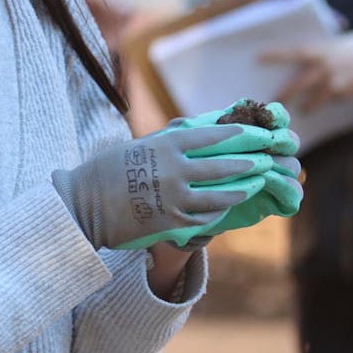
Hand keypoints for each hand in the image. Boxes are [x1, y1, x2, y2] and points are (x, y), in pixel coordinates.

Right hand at [52, 124, 271, 250]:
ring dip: (243, 188)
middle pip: (224, 165)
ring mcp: (174, 198)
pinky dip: (220, 211)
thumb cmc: (108, 170)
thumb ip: (170, 141)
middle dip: (251, 161)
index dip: (241, 134)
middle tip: (269, 158)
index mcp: (166, 145)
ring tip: (255, 183)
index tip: (259, 132)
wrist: (83, 205)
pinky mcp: (172, 223)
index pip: (214, 135)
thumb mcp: (139, 145)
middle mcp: (174, 170)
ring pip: (221, 195)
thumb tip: (201, 129)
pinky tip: (228, 206)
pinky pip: (207, 217)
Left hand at [261, 30, 352, 110]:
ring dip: (308, 104)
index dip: (276, 54)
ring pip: (315, 97)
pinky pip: (334, 99)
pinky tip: (338, 99)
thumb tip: (318, 54)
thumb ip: (332, 48)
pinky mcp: (347, 93)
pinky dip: (333, 99)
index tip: (258, 57)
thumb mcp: (349, 41)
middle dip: (286, 93)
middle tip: (273, 101)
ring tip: (303, 109)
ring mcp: (337, 81)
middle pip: (299, 83)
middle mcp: (328, 65)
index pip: (295, 52)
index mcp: (326, 49)